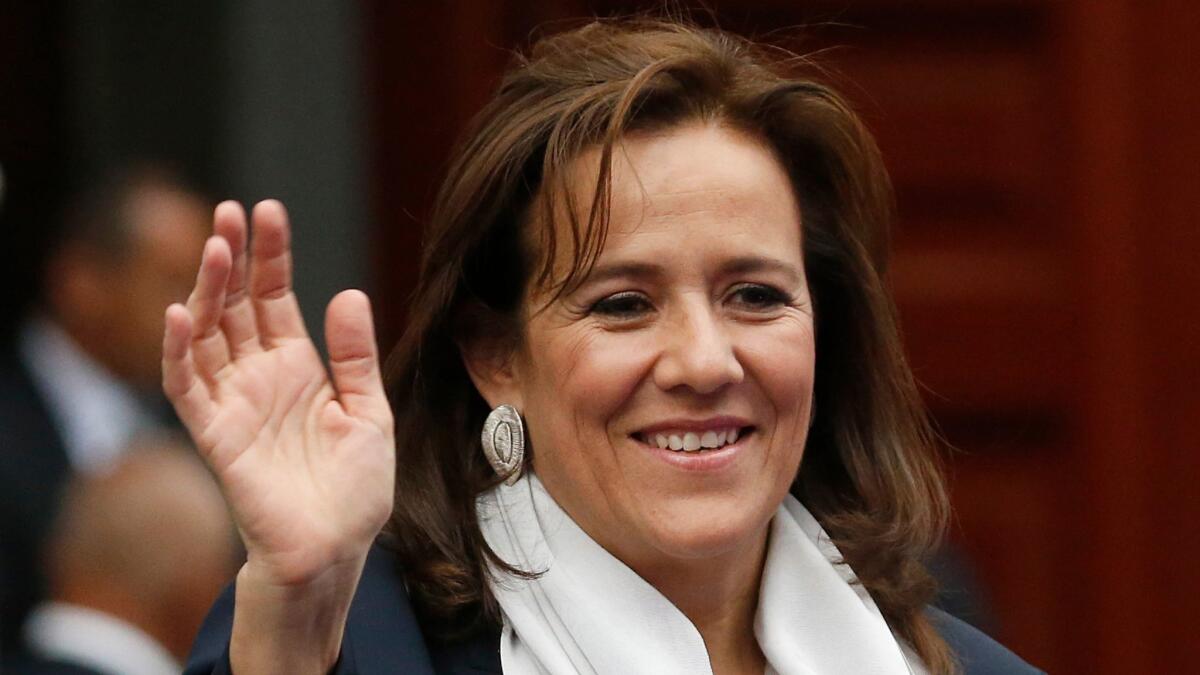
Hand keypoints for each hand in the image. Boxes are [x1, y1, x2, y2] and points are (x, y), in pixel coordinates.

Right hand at [163, 200, 394, 588]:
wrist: (336, 546)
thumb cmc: (355, 488)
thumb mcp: (369, 411)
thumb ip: (354, 355)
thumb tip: (347, 293)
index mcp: (298, 367)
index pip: (275, 298)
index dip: (271, 256)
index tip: (268, 211)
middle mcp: (260, 376)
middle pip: (236, 305)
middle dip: (233, 259)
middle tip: (231, 212)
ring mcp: (233, 402)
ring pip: (207, 334)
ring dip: (206, 291)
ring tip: (217, 248)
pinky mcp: (214, 433)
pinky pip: (186, 387)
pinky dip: (179, 352)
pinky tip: (180, 313)